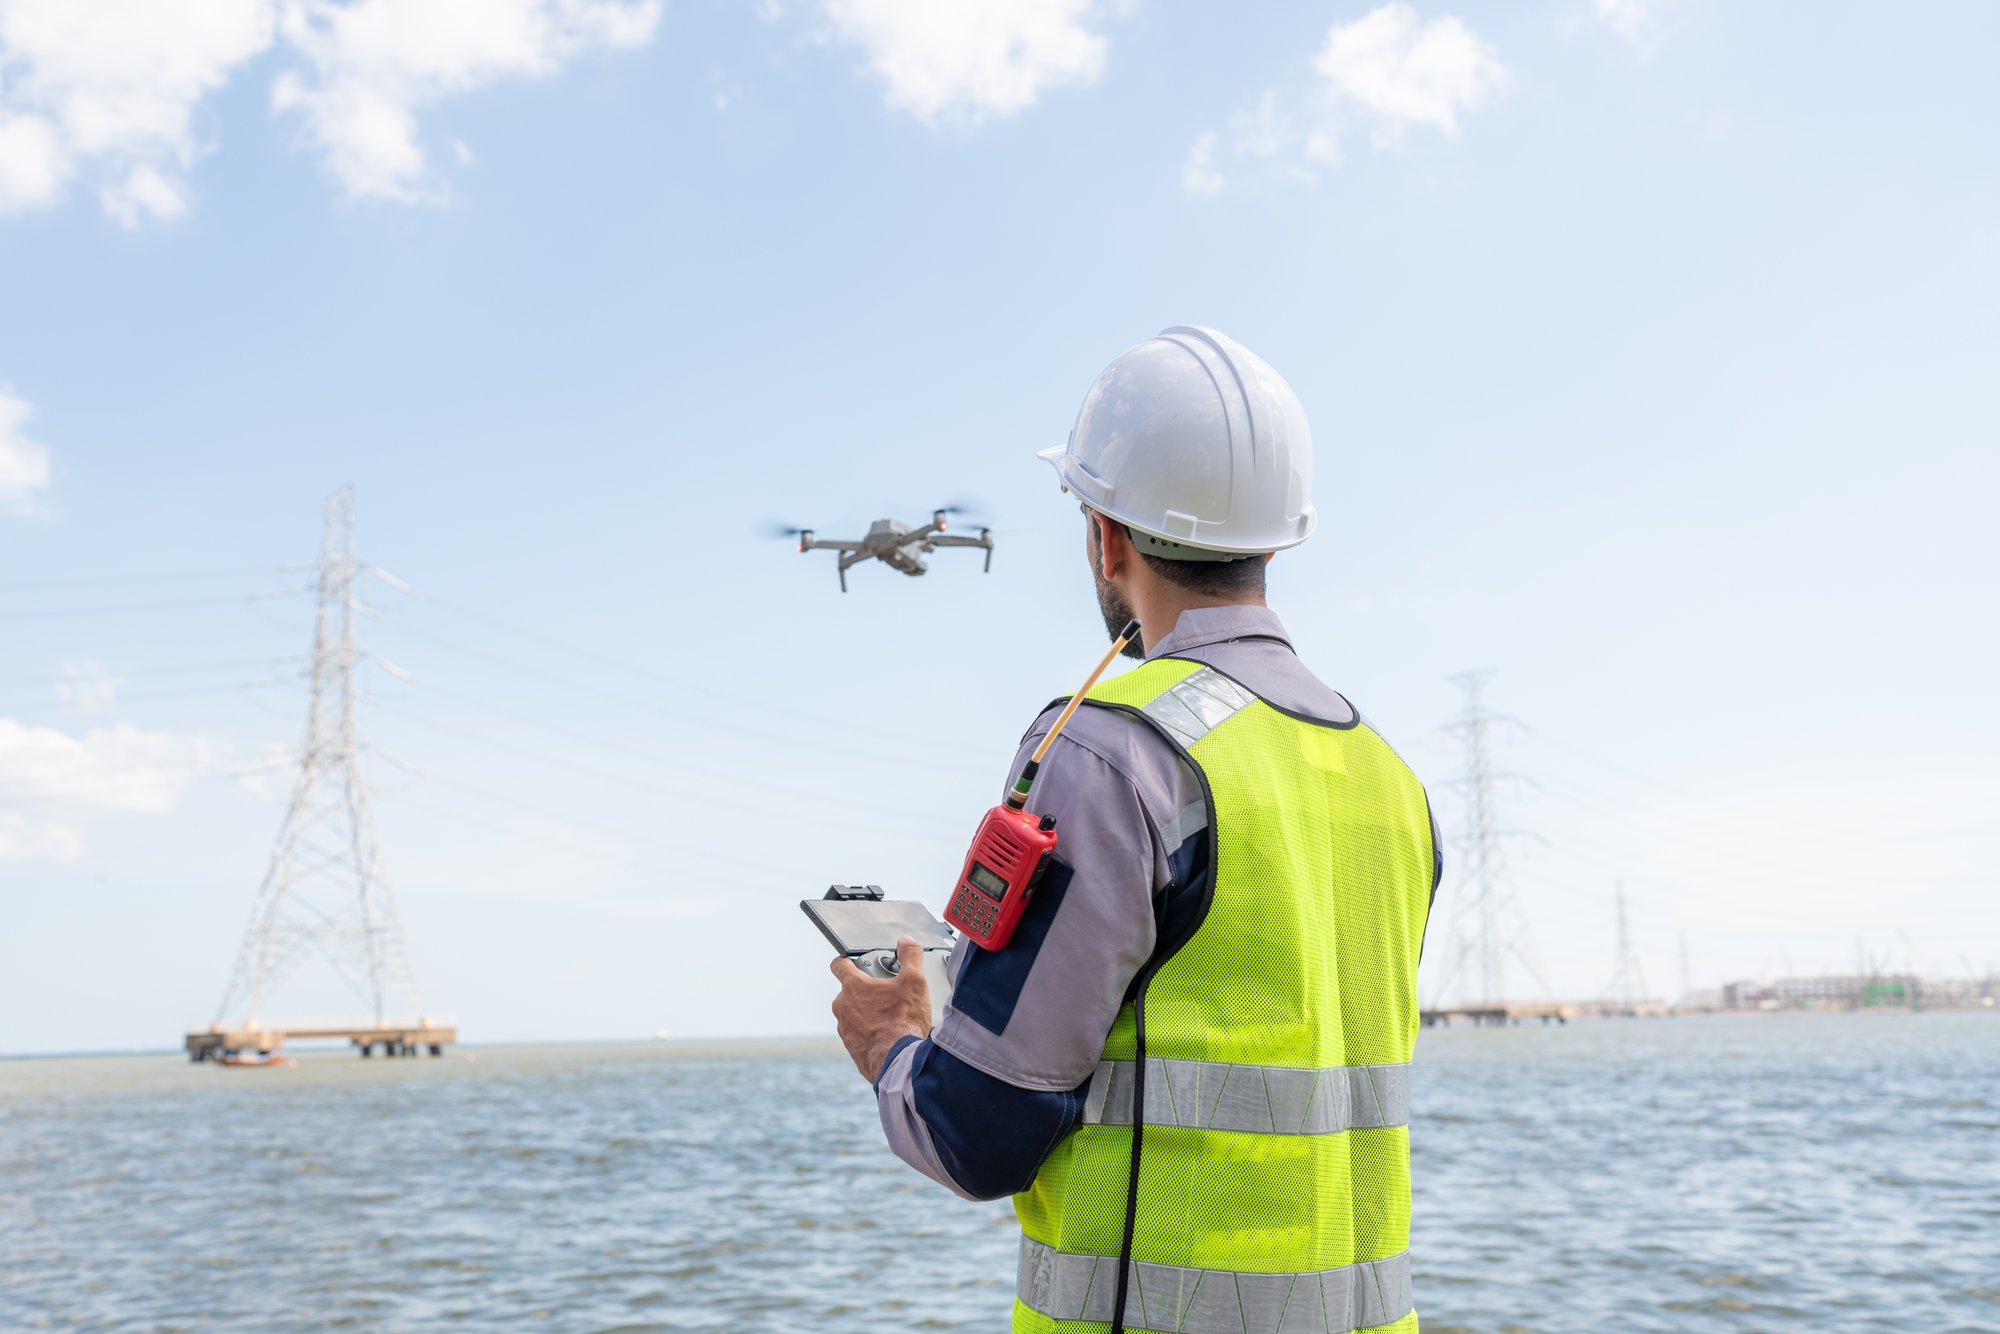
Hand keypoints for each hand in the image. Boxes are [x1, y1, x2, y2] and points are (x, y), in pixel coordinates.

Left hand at [830, 936, 931, 1082]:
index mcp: (853, 987)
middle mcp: (843, 1007)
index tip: (856, 962)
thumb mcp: (914, 982)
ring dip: (868, 1012)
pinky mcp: (851, 1047)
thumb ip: (910, 956)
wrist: (898, 1062)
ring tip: (891, 1017)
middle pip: (850, 991)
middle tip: (889, 994)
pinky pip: (858, 1033)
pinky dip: (870, 1031)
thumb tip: (906, 941)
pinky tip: (888, 1034)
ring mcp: (845, 1029)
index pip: (839, 965)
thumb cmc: (903, 1021)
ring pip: (853, 1013)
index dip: (847, 960)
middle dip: (867, 990)